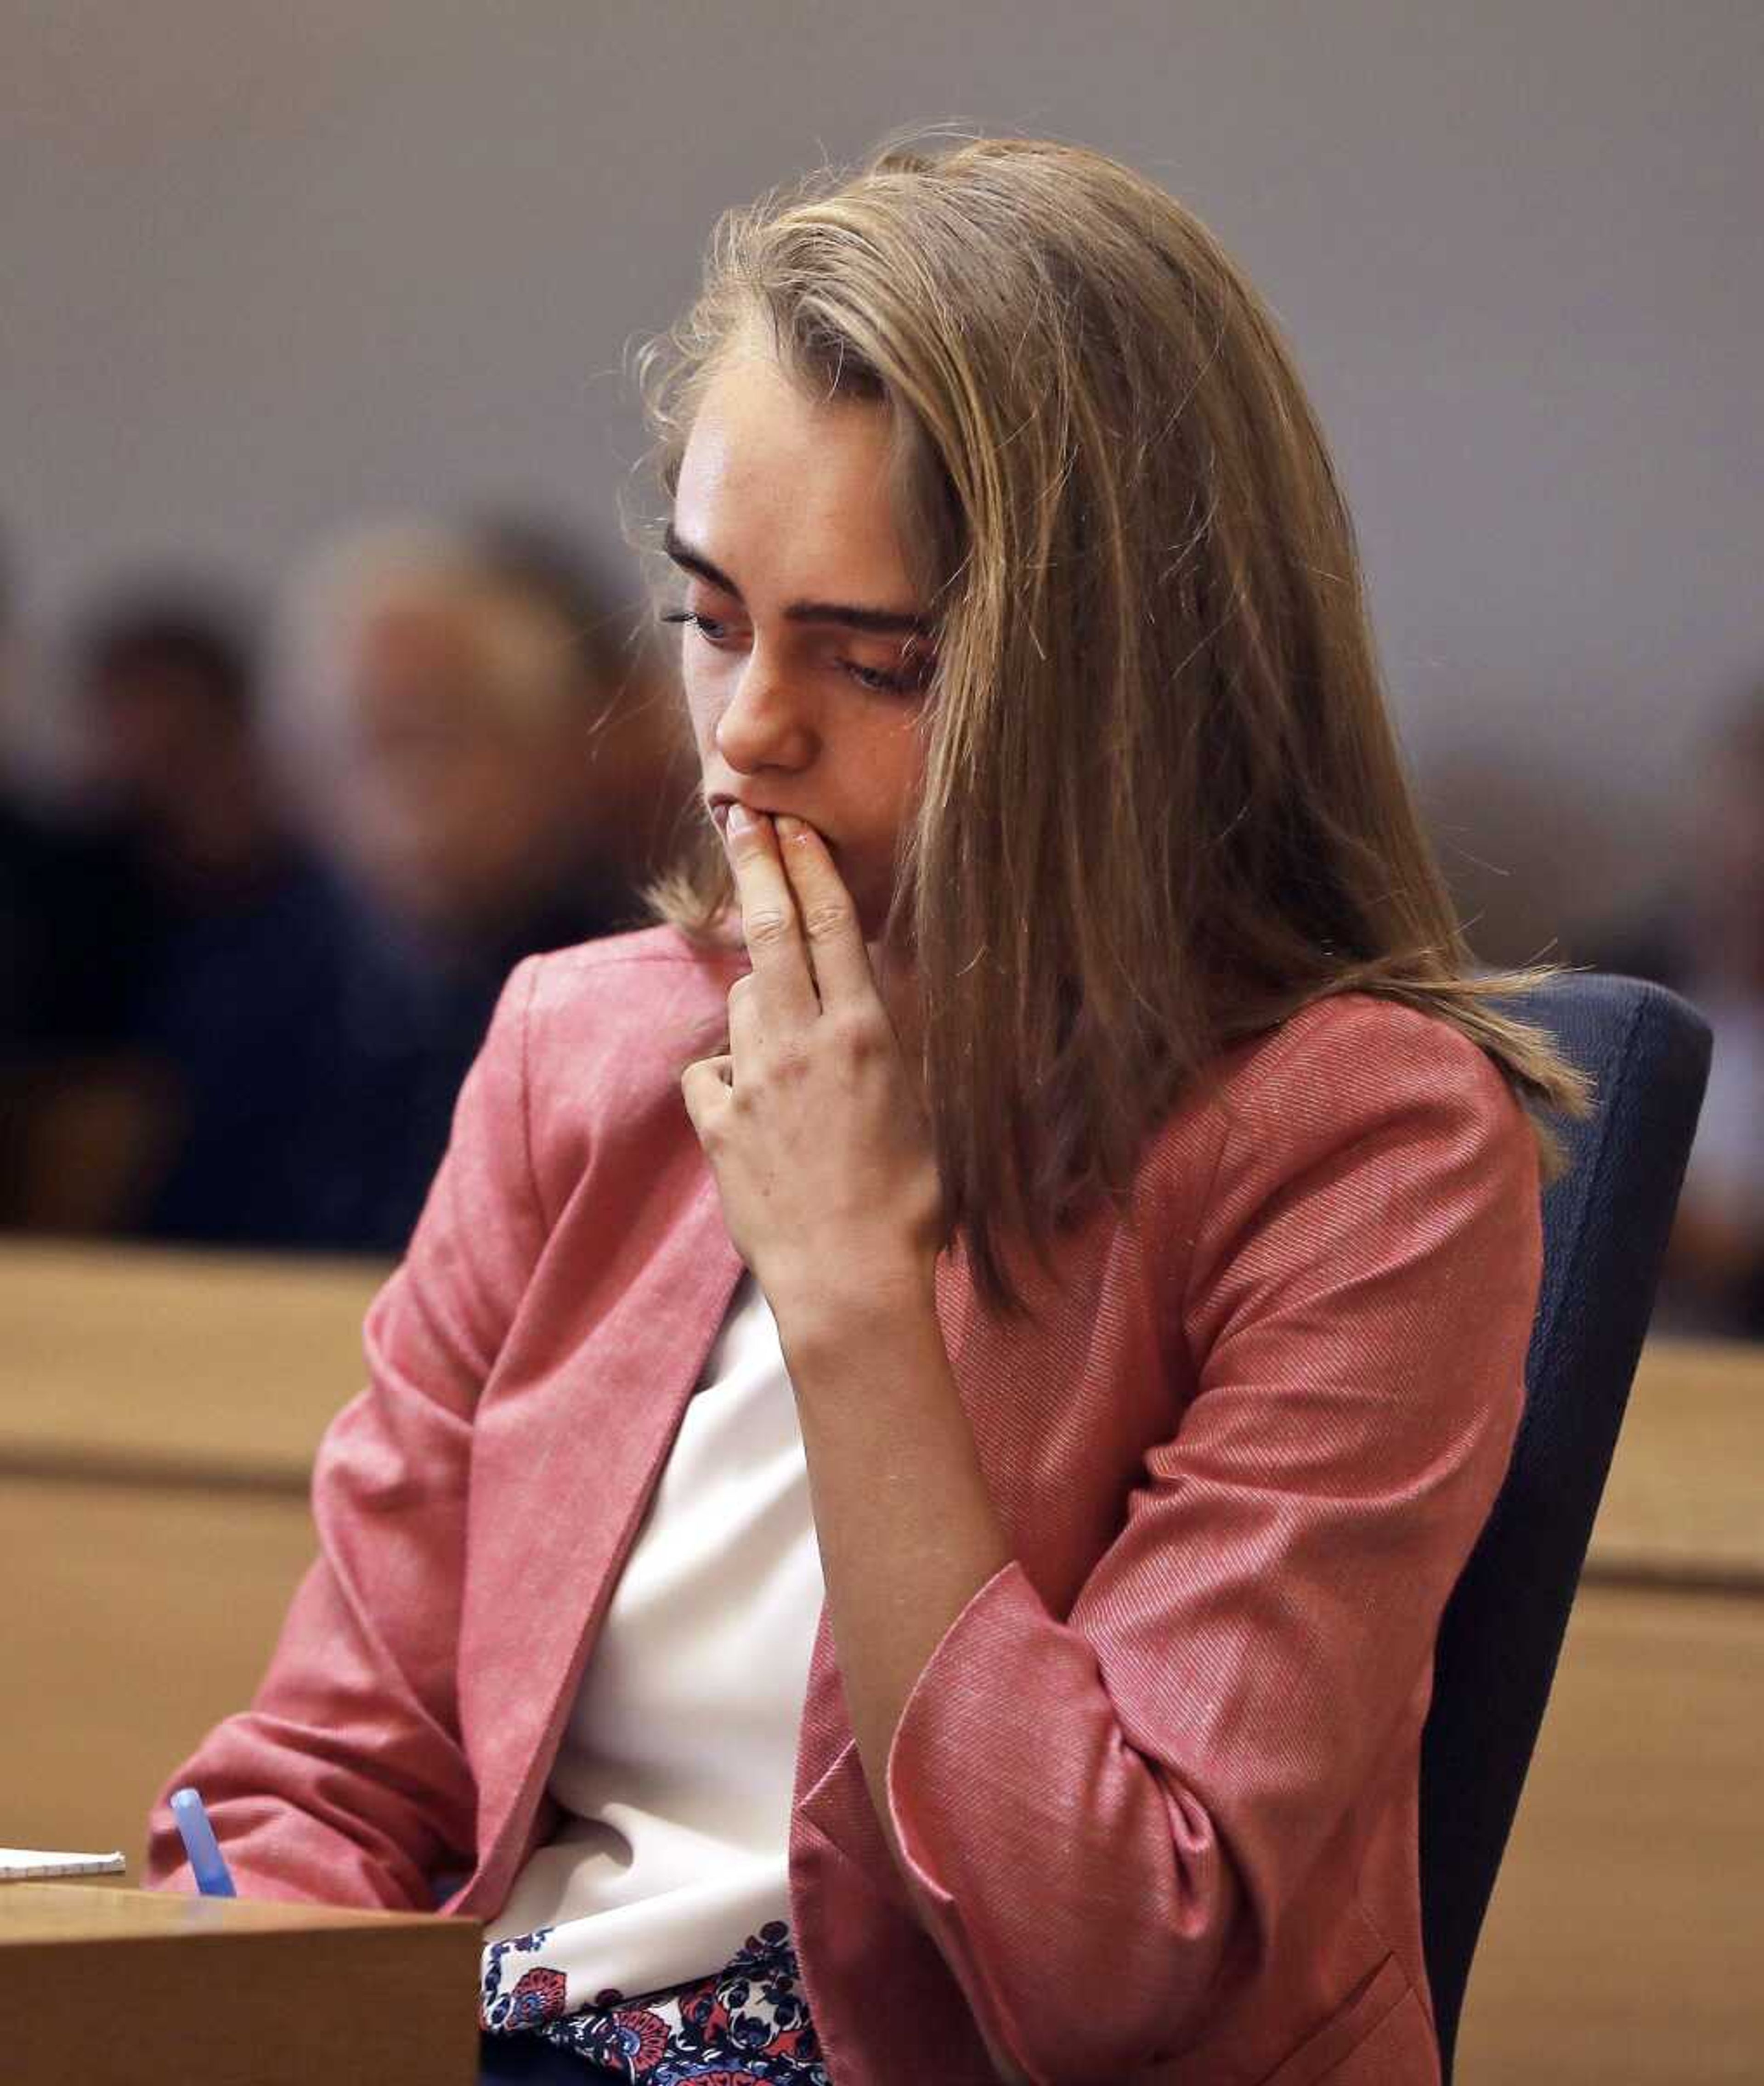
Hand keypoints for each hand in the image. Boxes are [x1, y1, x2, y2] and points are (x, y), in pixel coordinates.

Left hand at [681, 809, 942, 1343]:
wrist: (847, 1283)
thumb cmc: (910, 1209)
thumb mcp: (931, 1114)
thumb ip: (906, 1047)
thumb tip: (899, 998)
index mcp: (864, 1036)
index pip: (833, 928)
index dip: (809, 869)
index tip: (792, 825)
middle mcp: (801, 1045)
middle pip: (768, 933)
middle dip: (755, 867)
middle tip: (742, 817)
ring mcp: (752, 1082)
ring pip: (741, 1001)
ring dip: (757, 996)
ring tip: (783, 1025)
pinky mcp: (715, 1125)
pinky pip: (708, 1070)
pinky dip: (724, 1072)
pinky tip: (746, 1097)